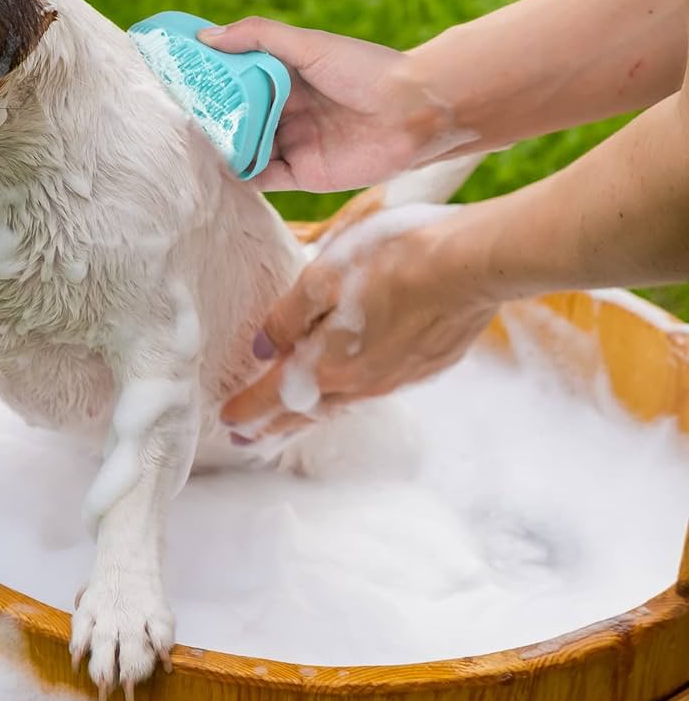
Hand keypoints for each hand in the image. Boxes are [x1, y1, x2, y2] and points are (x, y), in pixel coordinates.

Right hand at [198, 17, 465, 190]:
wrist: (413, 114)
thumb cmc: (366, 70)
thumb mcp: (309, 45)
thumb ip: (259, 38)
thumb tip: (207, 36)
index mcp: (288, 75)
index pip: (238, 77)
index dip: (209, 77)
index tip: (175, 75)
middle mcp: (287, 110)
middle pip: (237, 115)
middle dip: (208, 115)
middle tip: (170, 113)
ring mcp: (293, 142)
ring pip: (245, 146)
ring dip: (219, 146)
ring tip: (182, 143)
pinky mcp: (302, 173)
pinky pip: (262, 176)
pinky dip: (239, 174)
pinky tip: (214, 168)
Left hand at [221, 205, 497, 437]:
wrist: (473, 266)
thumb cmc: (395, 261)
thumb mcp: (324, 277)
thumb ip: (288, 316)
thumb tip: (263, 347)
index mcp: (328, 364)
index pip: (274, 395)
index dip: (247, 408)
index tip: (226, 422)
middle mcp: (360, 383)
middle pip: (305, 412)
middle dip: (272, 426)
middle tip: (248, 439)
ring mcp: (395, 379)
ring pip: (340, 405)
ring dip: (309, 416)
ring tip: (290, 423)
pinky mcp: (423, 368)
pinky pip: (373, 390)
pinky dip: (348, 396)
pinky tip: (349, 390)